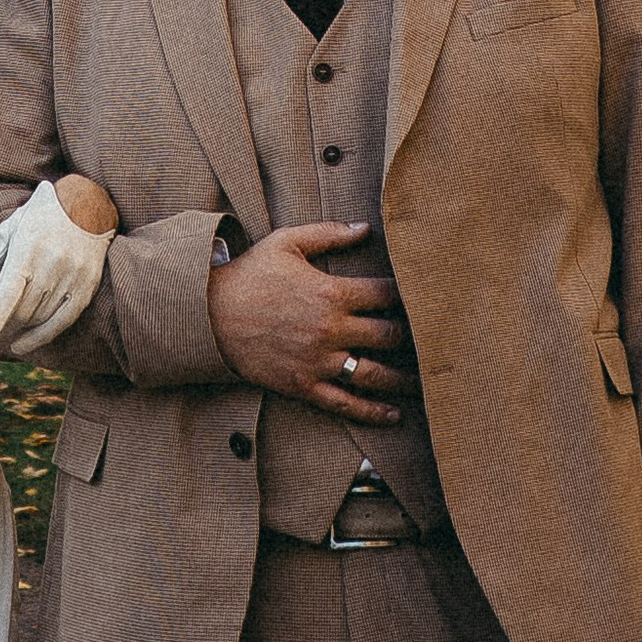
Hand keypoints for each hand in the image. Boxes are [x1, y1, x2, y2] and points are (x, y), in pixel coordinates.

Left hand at [0, 174, 118, 358]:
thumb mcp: (8, 230)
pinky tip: (23, 345)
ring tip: (14, 319)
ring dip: (21, 326)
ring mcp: (73, 275)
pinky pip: (63, 322)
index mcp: (26, 249)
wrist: (88, 203)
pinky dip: (41, 337)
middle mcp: (51, 264)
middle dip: (4, 321)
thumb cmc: (38, 218)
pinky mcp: (88, 285)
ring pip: (39, 319)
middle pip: (20, 312)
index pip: (5, 296)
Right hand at [204, 220, 414, 421]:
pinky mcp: (305, 386)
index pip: (386, 295)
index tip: (422, 298)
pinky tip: (394, 413)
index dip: (408, 296)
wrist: (208, 315)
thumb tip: (365, 228)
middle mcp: (331, 330)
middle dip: (413, 336)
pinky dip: (374, 412)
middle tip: (432, 339)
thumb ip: (329, 233)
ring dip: (405, 379)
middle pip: (389, 336)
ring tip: (425, 381)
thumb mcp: (286, 242)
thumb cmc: (249, 274)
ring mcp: (319, 362)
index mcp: (332, 292)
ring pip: (375, 375)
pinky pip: (346, 404)